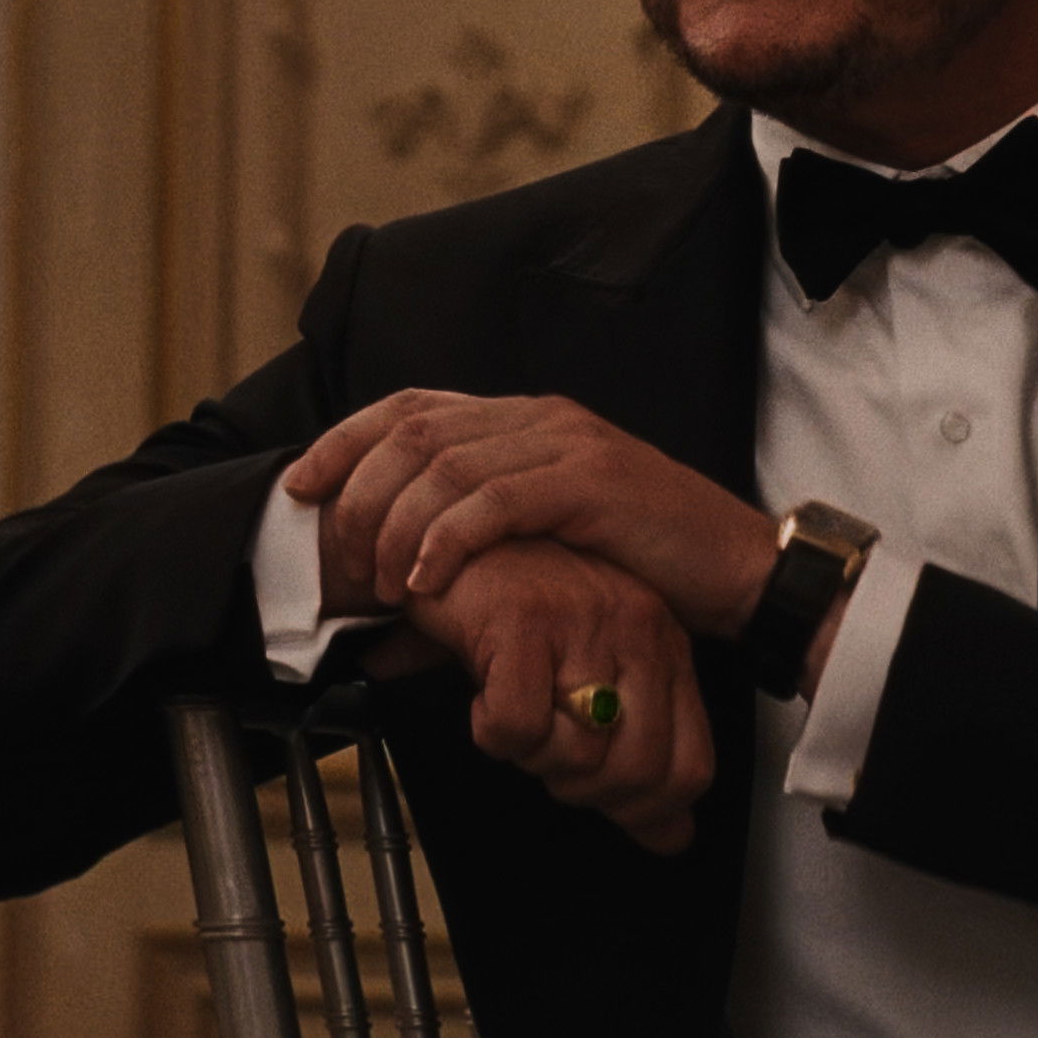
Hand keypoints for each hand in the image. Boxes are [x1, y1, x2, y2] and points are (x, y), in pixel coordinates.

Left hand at [287, 390, 777, 636]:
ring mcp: (566, 443)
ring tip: (379, 581)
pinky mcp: (591, 481)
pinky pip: (497, 500)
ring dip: (396, 524)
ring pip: (445, 463)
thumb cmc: (640, 569)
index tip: (299, 487)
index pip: (412, 406)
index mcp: (522, 421)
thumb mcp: (543, 558)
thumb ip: (470, 572)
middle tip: (336, 553)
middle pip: (414, 429)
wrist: (738, 571)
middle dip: (358, 489)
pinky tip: (425, 578)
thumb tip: (386, 631)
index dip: (345, 441)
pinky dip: (448, 538)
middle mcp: (538, 417)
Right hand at [386, 539, 714, 854]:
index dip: (644, 810)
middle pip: (635, 772)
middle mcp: (639, 630)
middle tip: (542, 752)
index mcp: (665, 649)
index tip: (600, 801)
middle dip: (579, 788)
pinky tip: (484, 692)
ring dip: (530, 755)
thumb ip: (634, 761)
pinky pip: (516, 725)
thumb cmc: (518, 614)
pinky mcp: (526, 618)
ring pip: (577, 753)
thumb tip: (671, 838)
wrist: (451, 544)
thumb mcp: (589, 684)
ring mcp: (587, 621)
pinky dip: (489, 728)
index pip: (691, 769)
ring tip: (512, 712)